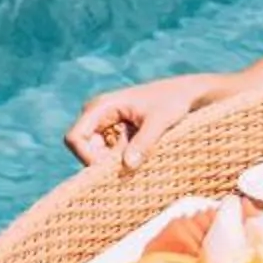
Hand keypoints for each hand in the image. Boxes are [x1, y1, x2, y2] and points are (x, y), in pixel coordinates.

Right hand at [63, 70, 235, 173]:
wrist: (188, 94)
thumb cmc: (174, 101)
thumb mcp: (161, 121)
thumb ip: (144, 142)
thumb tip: (127, 165)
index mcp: (102, 106)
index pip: (75, 138)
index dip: (86, 157)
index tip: (111, 168)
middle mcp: (98, 114)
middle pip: (84, 150)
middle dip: (102, 163)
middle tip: (131, 165)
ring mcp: (106, 124)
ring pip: (96, 155)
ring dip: (114, 162)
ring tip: (141, 156)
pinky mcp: (116, 133)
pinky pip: (108, 154)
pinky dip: (121, 160)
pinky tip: (141, 156)